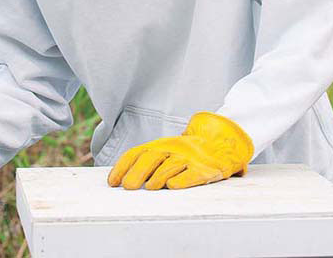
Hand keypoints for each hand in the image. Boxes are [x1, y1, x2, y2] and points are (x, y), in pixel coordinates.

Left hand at [107, 112, 252, 189]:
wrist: (220, 145)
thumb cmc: (186, 154)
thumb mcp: (165, 153)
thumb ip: (146, 164)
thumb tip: (121, 181)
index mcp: (159, 145)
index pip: (136, 153)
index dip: (122, 167)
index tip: (112, 182)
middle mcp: (172, 149)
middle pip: (151, 158)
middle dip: (138, 172)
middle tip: (128, 187)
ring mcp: (188, 159)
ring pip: (170, 166)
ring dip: (158, 177)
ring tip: (149, 188)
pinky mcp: (205, 170)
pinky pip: (192, 174)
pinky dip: (182, 180)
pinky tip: (173, 186)